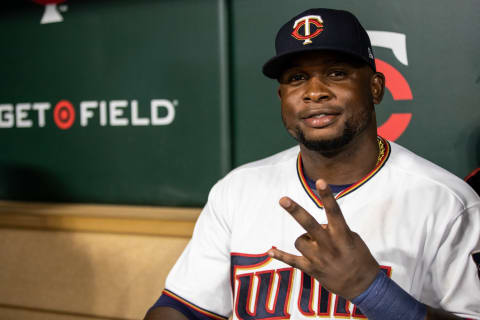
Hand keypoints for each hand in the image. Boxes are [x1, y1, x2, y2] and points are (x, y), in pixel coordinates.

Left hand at [268, 179, 379, 299]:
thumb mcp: (352, 239)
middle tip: (282, 199)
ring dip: (305, 241)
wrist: (362, 286)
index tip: (320, 181)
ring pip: (299, 240)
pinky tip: (270, 251)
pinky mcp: (312, 270)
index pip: (334, 211)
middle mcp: (330, 245)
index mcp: (342, 235)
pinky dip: (280, 255)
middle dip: (295, 211)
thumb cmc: (358, 256)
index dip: (327, 196)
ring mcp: (319, 258)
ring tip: (318, 248)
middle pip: (309, 224)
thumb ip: (333, 229)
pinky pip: (291, 260)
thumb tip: (315, 226)